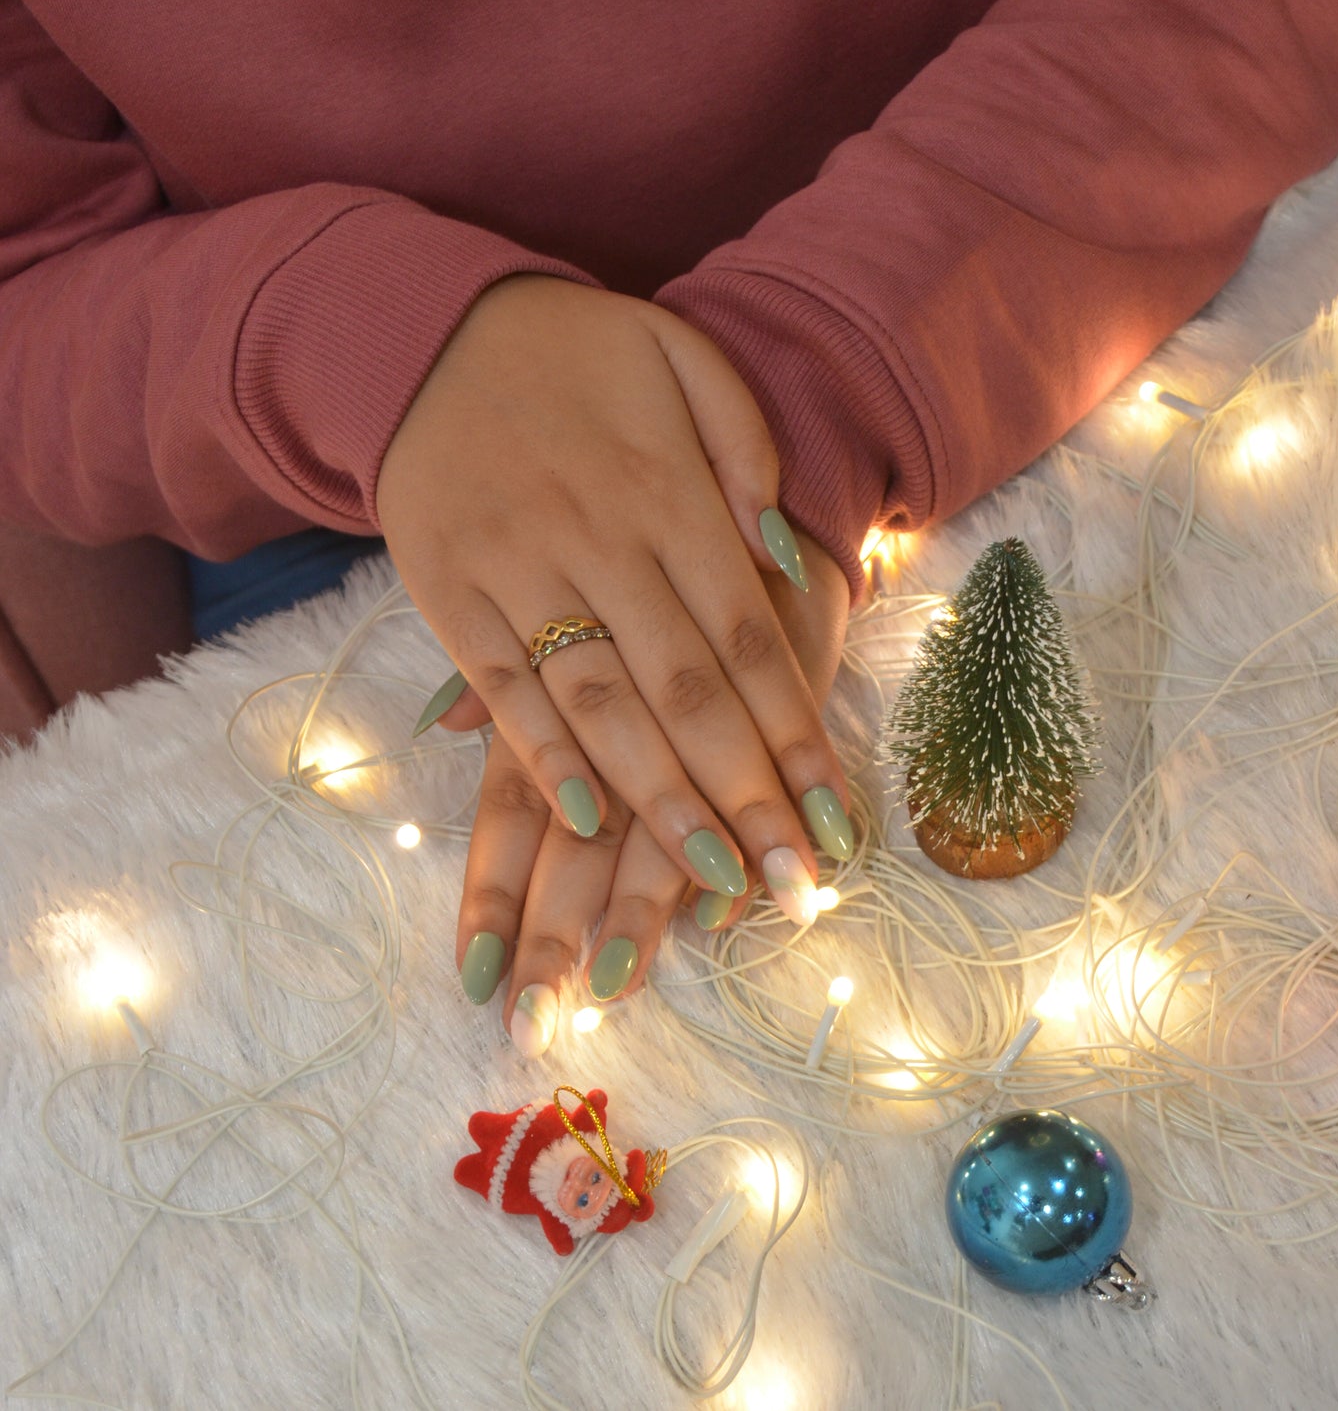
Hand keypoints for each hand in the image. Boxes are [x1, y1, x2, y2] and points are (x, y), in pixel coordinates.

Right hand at [379, 275, 844, 921]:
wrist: (430, 328)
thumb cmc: (579, 355)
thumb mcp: (684, 358)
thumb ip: (744, 450)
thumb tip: (776, 551)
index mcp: (670, 492)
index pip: (749, 638)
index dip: (795, 736)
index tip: (834, 821)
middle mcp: (601, 538)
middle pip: (689, 688)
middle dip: (747, 793)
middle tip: (794, 883)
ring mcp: (519, 568)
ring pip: (601, 700)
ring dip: (660, 796)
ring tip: (715, 877)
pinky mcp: (448, 591)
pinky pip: (503, 684)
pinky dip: (543, 753)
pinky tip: (586, 822)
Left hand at [444, 531, 851, 1055]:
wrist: (719, 436)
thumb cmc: (618, 520)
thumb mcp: (548, 576)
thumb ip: (500, 661)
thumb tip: (441, 727)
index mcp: (551, 668)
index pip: (513, 800)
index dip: (491, 888)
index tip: (470, 976)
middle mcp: (618, 683)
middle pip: (580, 827)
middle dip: (558, 927)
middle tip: (538, 1027)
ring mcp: (699, 678)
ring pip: (670, 801)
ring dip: (650, 902)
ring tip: (625, 986)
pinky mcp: (772, 660)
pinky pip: (748, 771)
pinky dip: (746, 827)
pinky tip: (732, 918)